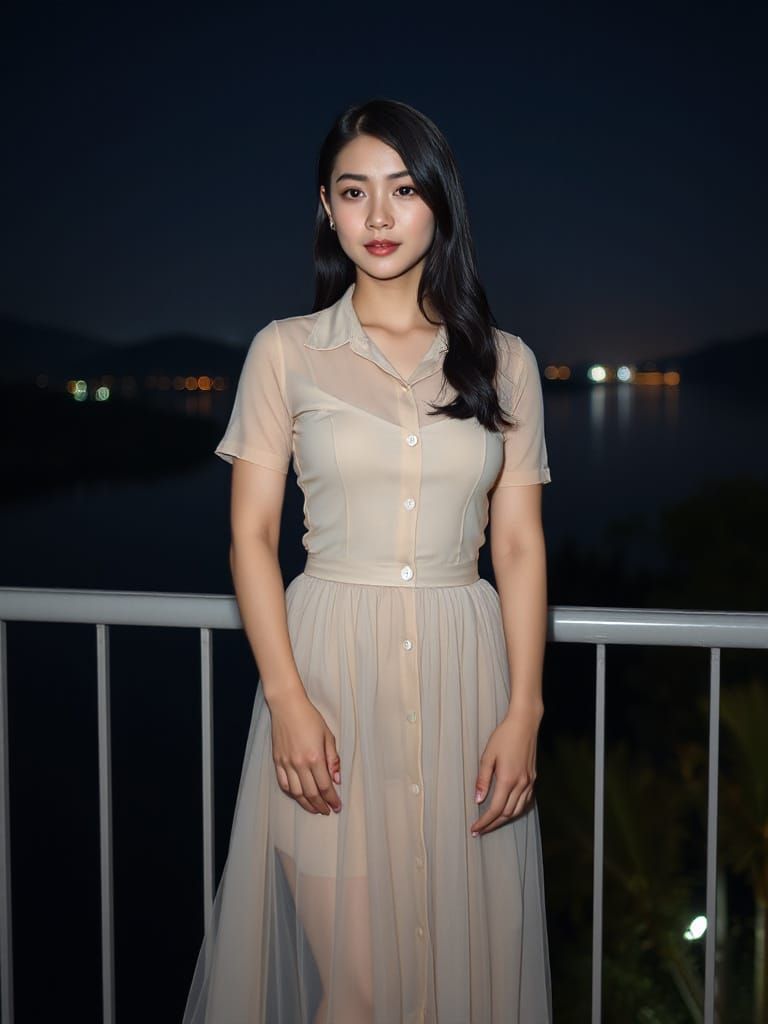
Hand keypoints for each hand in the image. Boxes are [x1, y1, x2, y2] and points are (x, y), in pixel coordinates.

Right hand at [268, 689, 341, 815]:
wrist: (287, 706)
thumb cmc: (309, 718)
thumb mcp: (328, 736)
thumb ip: (333, 759)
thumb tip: (337, 779)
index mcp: (315, 757)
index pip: (325, 786)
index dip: (332, 799)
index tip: (337, 806)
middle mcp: (300, 764)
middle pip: (311, 793)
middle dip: (321, 805)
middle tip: (328, 811)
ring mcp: (286, 763)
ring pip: (296, 793)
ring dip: (307, 804)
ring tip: (315, 808)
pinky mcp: (277, 761)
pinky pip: (284, 784)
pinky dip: (292, 794)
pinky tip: (299, 796)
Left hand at [470, 703, 542, 836]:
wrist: (525, 724)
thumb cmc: (504, 736)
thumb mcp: (488, 756)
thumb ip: (482, 779)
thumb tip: (478, 800)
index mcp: (508, 779)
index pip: (495, 810)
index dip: (484, 822)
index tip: (475, 829)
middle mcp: (521, 784)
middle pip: (507, 814)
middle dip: (493, 824)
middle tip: (480, 830)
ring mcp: (529, 782)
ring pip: (518, 810)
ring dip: (504, 819)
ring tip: (491, 823)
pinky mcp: (533, 778)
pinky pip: (525, 801)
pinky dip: (516, 810)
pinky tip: (508, 810)